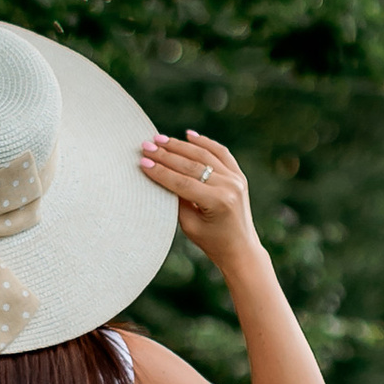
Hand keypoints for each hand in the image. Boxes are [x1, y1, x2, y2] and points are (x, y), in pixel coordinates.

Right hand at [140, 130, 260, 273]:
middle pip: (192, 165)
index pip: (182, 182)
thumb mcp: (189, 225)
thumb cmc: (211, 241)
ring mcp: (236, 179)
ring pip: (205, 155)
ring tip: (160, 139)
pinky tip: (189, 135)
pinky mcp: (239, 175)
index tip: (143, 162)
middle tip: (146, 146)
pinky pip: (221, 153)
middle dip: (166, 155)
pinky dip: (205, 142)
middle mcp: (229, 186)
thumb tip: (160, 175)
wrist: (240, 248)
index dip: (160, 172)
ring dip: (180, 146)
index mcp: (217, 202)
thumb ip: (176, 200)